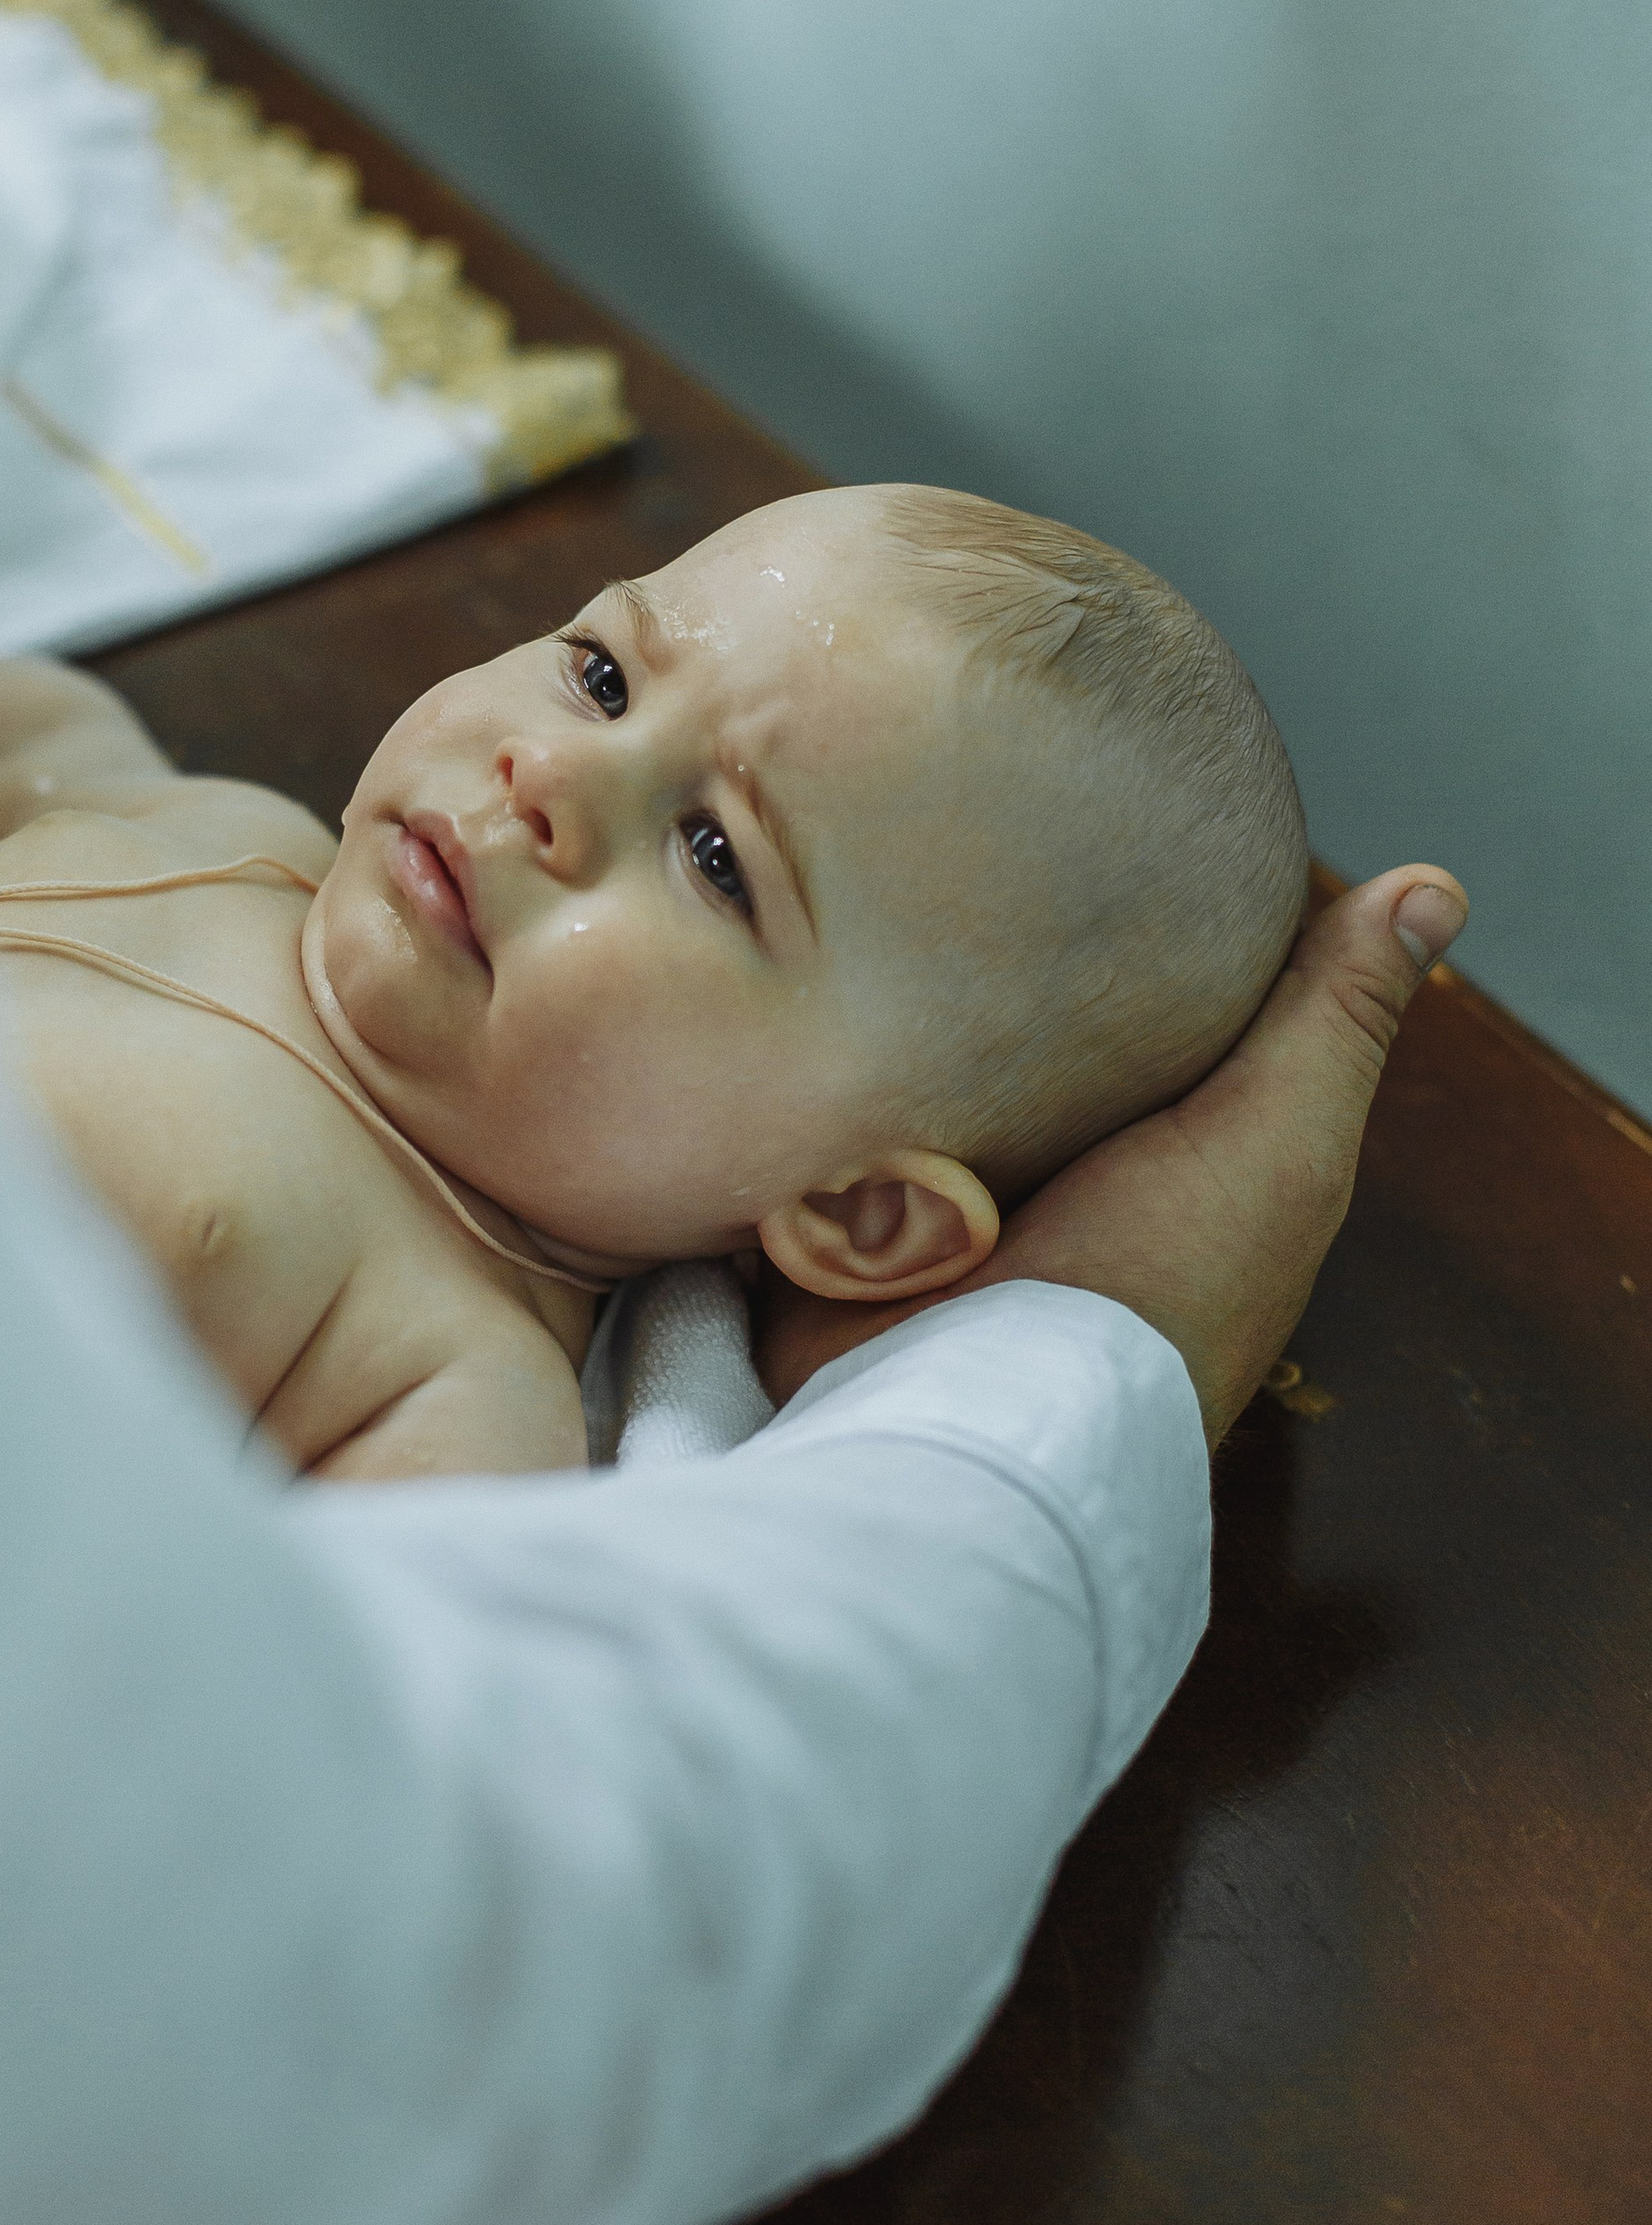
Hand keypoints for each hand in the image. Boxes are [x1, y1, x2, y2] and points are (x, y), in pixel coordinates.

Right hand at [756, 866, 1468, 1445]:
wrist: (978, 1416)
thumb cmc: (1153, 1285)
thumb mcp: (1276, 1137)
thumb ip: (1333, 1017)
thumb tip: (1434, 883)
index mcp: (1165, 1155)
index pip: (1160, 1004)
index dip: (1149, 919)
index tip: (1109, 808)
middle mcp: (1053, 1179)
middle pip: (1023, 1028)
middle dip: (992, 954)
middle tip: (957, 830)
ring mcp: (934, 1205)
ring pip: (905, 1065)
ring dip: (884, 1008)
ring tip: (853, 884)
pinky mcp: (831, 1222)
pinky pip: (806, 1120)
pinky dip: (804, 1076)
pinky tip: (789, 986)